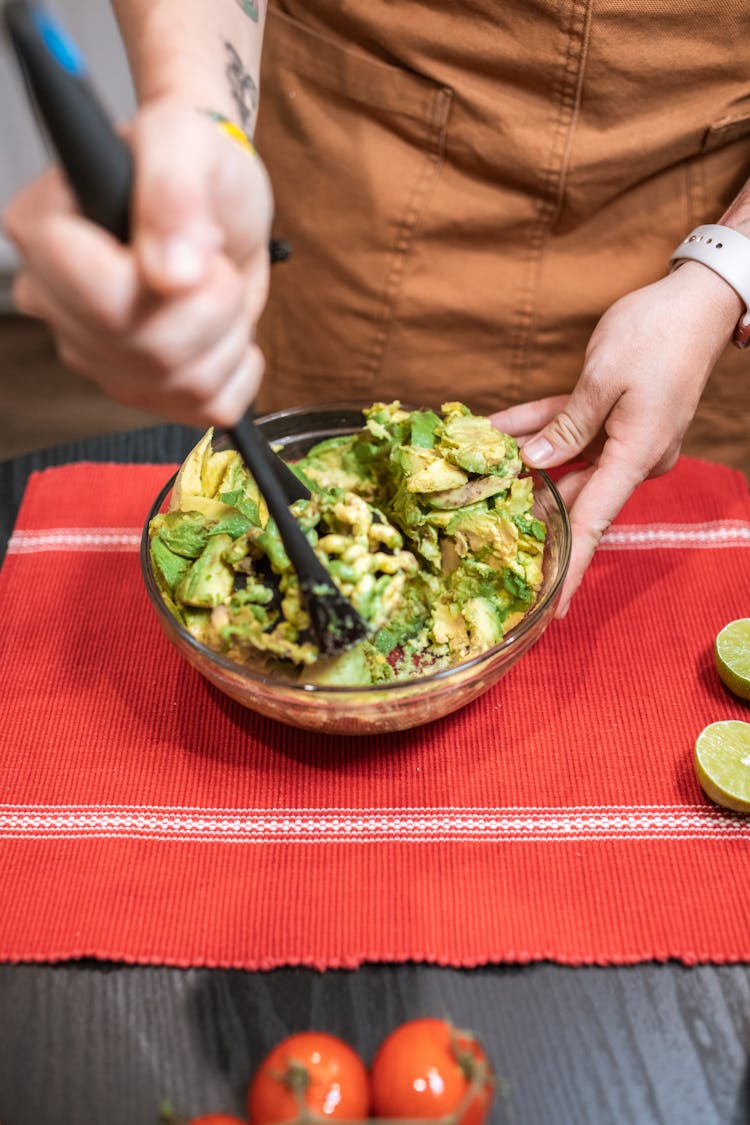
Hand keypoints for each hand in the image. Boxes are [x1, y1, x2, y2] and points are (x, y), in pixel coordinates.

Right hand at [2, 98, 272, 426]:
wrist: (220, 198)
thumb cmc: (194, 160)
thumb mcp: (186, 141)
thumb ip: (173, 193)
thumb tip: (174, 273)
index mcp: (45, 234)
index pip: (104, 300)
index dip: (167, 284)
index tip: (193, 244)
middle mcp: (57, 304)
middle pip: (146, 352)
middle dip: (211, 307)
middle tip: (214, 261)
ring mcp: (96, 354)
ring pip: (181, 386)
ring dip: (228, 335)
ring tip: (217, 286)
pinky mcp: (140, 388)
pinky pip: (205, 410)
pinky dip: (237, 371)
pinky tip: (225, 329)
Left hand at [491, 262, 741, 616]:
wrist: (699, 299)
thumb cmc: (657, 334)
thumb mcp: (603, 378)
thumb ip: (566, 427)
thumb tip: (533, 463)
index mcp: (635, 458)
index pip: (593, 526)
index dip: (567, 570)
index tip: (549, 610)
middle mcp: (632, 458)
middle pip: (572, 498)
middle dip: (525, 510)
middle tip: (479, 533)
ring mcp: (625, 439)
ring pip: (564, 461)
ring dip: (522, 462)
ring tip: (472, 471)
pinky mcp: (617, 417)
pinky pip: (570, 430)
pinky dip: (538, 430)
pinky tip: (494, 430)